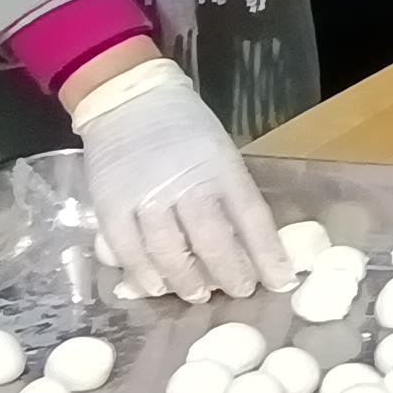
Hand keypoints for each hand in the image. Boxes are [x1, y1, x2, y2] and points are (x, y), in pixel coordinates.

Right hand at [69, 57, 283, 300]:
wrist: (127, 98)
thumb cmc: (183, 126)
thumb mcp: (220, 151)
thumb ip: (231, 193)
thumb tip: (250, 244)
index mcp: (220, 167)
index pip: (252, 218)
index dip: (268, 254)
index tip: (281, 281)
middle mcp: (186, 184)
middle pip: (214, 241)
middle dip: (232, 274)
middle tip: (240, 291)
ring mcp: (146, 196)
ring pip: (171, 253)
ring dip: (189, 281)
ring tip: (200, 294)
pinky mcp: (112, 205)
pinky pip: (129, 251)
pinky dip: (144, 274)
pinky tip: (157, 287)